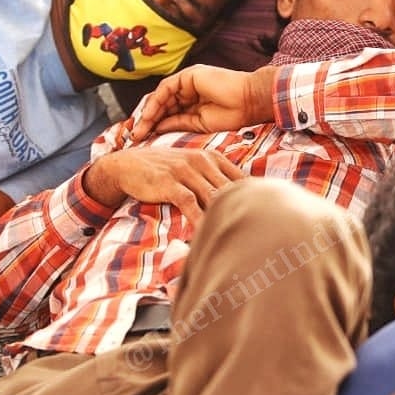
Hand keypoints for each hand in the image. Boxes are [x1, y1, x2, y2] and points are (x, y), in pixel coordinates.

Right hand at [82, 146, 244, 225]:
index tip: (267, 215)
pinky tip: (207, 233)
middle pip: (231, 188)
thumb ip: (215, 179)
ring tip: (238, 237)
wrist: (127, 165)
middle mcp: (202, 161)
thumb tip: (241, 198)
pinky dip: (199, 219)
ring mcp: (185, 171)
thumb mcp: (193, 167)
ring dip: (224, 216)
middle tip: (258, 232)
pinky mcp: (169, 182)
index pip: (241, 178)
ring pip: (213, 196)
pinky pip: (190, 203)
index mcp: (212, 157)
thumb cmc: (165, 170)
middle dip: (244, 209)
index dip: (255, 197)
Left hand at [130, 64, 276, 140]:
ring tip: (138, 130)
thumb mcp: (199, 124)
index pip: (168, 112)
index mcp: (193, 101)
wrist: (249, 102)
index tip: (143, 139)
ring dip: (148, 114)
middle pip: (161, 104)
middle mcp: (188, 90)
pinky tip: (148, 117)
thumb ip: (178, 123)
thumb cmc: (233, 115)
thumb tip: (157, 127)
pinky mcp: (187, 76)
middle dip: (147, 120)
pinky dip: (155, 103)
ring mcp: (188, 82)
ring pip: (160, 97)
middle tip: (134, 136)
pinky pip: (165, 89)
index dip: (155, 125)